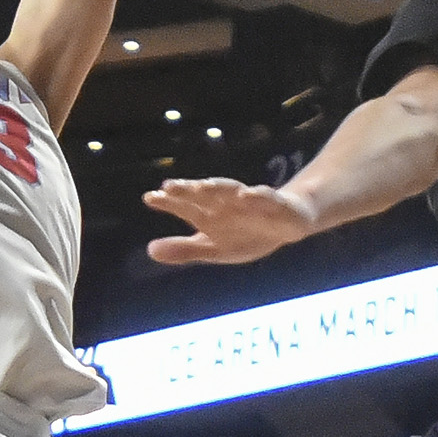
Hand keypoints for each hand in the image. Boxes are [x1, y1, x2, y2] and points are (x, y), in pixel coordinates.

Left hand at [144, 177, 315, 266]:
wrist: (288, 224)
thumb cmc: (246, 234)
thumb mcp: (214, 248)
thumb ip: (184, 250)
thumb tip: (150, 250)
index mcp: (209, 214)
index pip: (185, 206)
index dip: (168, 202)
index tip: (149, 197)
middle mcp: (226, 203)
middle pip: (205, 194)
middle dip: (189, 190)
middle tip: (170, 187)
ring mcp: (251, 201)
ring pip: (232, 191)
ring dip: (217, 188)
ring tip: (202, 186)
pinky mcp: (276, 204)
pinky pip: (266, 198)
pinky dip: (257, 196)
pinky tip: (247, 195)